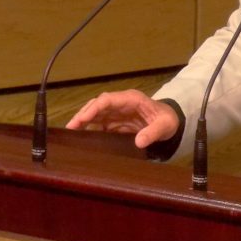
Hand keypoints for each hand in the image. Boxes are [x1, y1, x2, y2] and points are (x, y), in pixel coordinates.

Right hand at [65, 89, 179, 148]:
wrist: (170, 122)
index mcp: (131, 99)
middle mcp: (121, 103)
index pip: (108, 100)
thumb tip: (139, 142)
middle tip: (70, 128)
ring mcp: (117, 112)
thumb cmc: (167, 119)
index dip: (94, 108)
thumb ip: (153, 132)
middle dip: (83, 115)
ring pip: (95, 114)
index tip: (83, 119)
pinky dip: (90, 129)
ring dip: (83, 122)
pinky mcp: (115, 122)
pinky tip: (82, 138)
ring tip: (71, 133)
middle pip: (97, 105)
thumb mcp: (165, 125)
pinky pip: (99, 124)